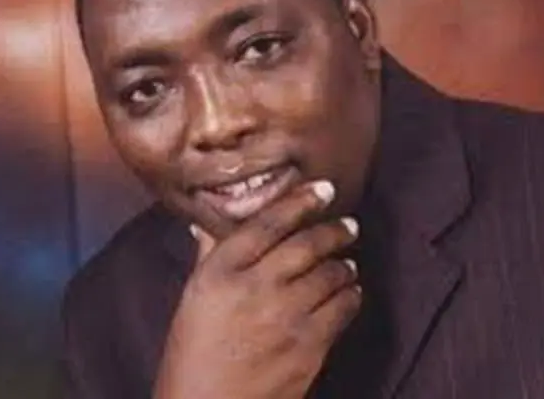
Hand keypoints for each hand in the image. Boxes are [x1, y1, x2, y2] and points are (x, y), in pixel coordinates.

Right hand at [153, 180, 360, 398]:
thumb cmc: (192, 353)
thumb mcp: (193, 298)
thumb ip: (208, 255)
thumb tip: (207, 222)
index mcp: (221, 271)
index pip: (268, 223)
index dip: (300, 201)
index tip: (323, 189)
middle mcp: (255, 287)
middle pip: (306, 245)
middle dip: (334, 230)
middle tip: (349, 224)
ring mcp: (285, 317)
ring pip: (330, 274)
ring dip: (344, 264)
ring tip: (347, 261)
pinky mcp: (309, 346)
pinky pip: (342, 308)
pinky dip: (351, 295)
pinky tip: (350, 291)